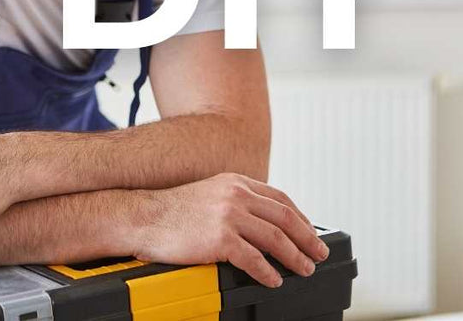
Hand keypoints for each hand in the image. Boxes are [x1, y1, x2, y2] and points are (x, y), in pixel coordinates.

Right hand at [134, 173, 328, 287]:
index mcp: (237, 183)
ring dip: (295, 256)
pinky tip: (274, 280)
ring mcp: (229, 215)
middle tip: (319, 253)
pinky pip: (253, 258)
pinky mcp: (219, 238)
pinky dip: (268, 271)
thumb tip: (260, 222)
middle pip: (285, 218)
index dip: (301, 217)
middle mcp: (237, 195)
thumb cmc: (172, 211)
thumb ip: (235, 201)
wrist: (143, 217)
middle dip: (307, 238)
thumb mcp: (210, 193)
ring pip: (275, 238)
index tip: (311, 232)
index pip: (280, 198)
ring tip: (304, 269)